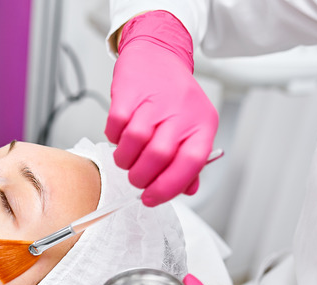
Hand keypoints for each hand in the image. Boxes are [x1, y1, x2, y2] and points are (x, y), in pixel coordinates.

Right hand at [106, 10, 218, 205]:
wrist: (157, 54)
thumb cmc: (174, 95)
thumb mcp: (193, 127)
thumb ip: (190, 161)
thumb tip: (186, 189)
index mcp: (203, 126)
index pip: (190, 165)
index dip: (168, 188)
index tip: (152, 197)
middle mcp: (181, 113)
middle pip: (158, 157)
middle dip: (141, 177)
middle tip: (137, 179)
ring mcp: (154, 102)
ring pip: (134, 143)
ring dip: (124, 160)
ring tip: (127, 158)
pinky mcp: (129, 94)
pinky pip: (115, 127)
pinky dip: (112, 138)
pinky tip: (119, 136)